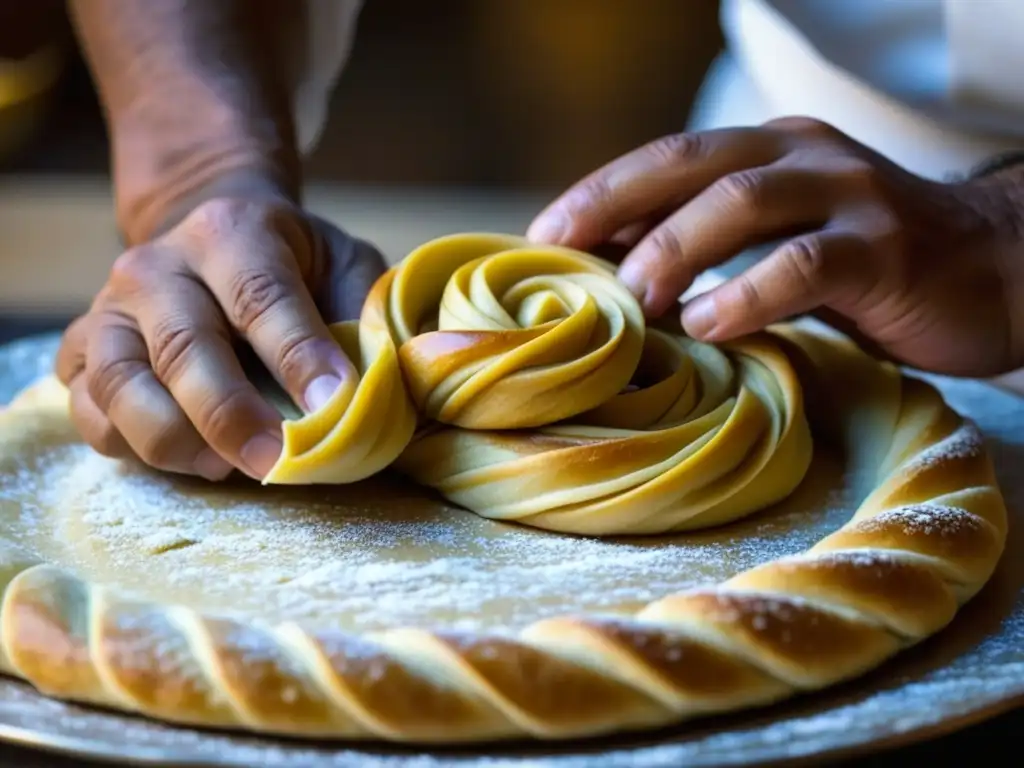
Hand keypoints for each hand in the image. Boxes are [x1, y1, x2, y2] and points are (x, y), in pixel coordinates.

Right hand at [55, 197, 385, 481]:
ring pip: (122, 388)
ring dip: (177, 442)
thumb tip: (382, 383)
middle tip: (278, 463)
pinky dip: (137, 450)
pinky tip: (190, 459)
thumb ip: (364, 312)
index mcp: (231, 233)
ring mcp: (108, 311)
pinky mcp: (80, 354)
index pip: (262, 298)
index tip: (332, 406)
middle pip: (185, 349)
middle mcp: (156, 267)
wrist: (209, 244)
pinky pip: (92, 416)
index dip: (298, 356)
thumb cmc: (292, 265)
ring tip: (229, 468)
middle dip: (233, 418)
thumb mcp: (343, 264)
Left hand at [527, 117, 1023, 377]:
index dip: (602, 191)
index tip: (545, 235)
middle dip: (615, 203)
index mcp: (773, 150)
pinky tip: (708, 326)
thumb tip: (619, 268)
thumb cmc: (872, 267)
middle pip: (690, 162)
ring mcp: (850, 194)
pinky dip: (747, 293)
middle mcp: (806, 156)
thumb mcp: (786, 242)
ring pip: (743, 201)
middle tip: (561, 252)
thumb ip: (719, 245)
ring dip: (674, 247)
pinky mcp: (886, 247)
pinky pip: (805, 264)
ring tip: (633, 298)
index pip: (670, 158)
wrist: (994, 271)